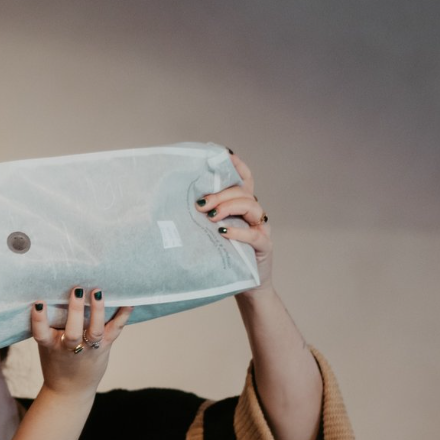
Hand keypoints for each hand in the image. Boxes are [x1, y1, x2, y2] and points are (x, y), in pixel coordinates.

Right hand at [31, 286, 132, 397]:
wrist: (70, 390)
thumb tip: (53, 293)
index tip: (39, 303)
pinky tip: (128, 302)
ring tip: (98, 292)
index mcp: (50, 345)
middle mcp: (69, 348)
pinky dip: (122, 315)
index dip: (39, 319)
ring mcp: (89, 348)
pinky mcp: (104, 346)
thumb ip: (49, 325)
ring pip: (94, 331)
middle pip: (73, 332)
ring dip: (98, 311)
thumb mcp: (46, 345)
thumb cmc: (56, 361)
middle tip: (77, 291)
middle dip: (75, 312)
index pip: (41, 332)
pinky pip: (115, 330)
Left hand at [199, 154, 272, 291]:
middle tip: (200, 204)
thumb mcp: (210, 233)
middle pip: (242, 192)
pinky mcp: (264, 246)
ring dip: (229, 207)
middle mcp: (254, 214)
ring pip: (251, 207)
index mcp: (242, 207)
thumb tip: (175, 205)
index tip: (225, 154)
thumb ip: (204, 217)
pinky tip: (223, 232)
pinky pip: (254, 234)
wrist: (242, 285)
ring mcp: (261, 229)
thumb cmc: (222, 256)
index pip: (245, 179)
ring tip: (210, 216)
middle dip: (221, 194)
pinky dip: (238, 232)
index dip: (237, 166)